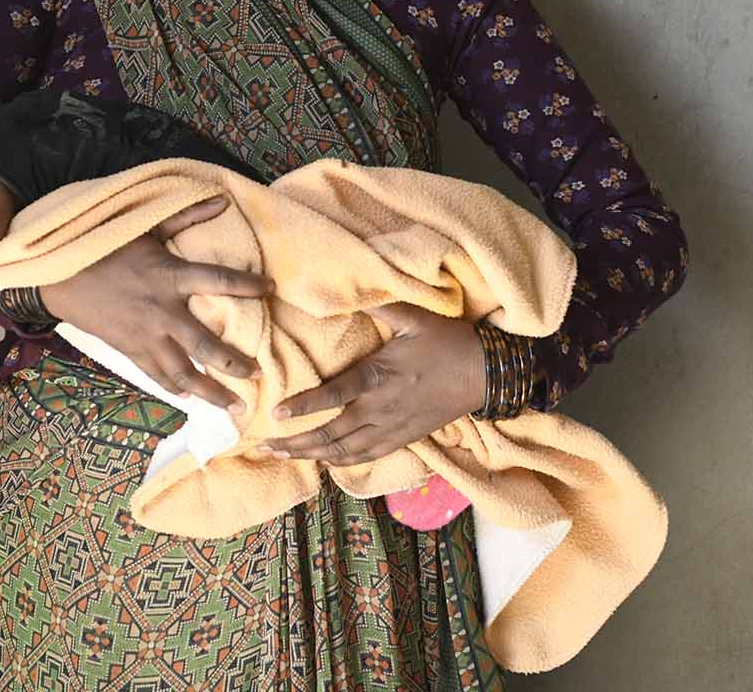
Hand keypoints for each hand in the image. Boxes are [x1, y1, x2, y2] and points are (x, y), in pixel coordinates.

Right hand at [39, 196, 267, 413]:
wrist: (61, 276)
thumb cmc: (106, 247)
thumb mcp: (146, 228)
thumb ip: (186, 217)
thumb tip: (223, 200)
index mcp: (170, 276)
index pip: (218, 281)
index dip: (247, 285)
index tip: (270, 289)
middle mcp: (162, 311)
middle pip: (206, 346)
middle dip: (234, 364)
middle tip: (257, 374)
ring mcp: (145, 336)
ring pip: (183, 372)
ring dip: (211, 392)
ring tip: (234, 405)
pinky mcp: (130, 350)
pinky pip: (157, 375)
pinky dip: (175, 388)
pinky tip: (190, 397)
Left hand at [268, 302, 484, 465]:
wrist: (485, 374)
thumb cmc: (448, 341)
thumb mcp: (414, 317)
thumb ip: (379, 305)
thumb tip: (349, 290)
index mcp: (379, 376)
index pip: (334, 395)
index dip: (304, 406)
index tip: (277, 414)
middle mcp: (381, 407)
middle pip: (332, 432)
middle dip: (297, 442)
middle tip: (266, 445)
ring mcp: (392, 427)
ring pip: (346, 450)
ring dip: (313, 455)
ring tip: (284, 456)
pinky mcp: (404, 438)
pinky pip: (367, 457)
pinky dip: (342, 462)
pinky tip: (324, 462)